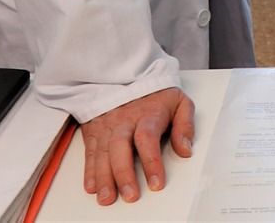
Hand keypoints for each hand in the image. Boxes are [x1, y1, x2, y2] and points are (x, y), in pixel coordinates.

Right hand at [80, 88, 194, 204]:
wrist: (126, 75)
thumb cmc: (155, 94)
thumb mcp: (179, 101)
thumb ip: (185, 125)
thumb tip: (186, 150)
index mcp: (148, 114)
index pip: (148, 139)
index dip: (151, 162)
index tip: (156, 183)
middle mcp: (124, 121)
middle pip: (120, 148)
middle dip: (124, 174)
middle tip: (130, 196)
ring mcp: (107, 127)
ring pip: (102, 153)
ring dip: (104, 178)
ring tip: (107, 198)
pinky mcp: (94, 132)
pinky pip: (89, 153)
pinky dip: (89, 171)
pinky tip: (92, 187)